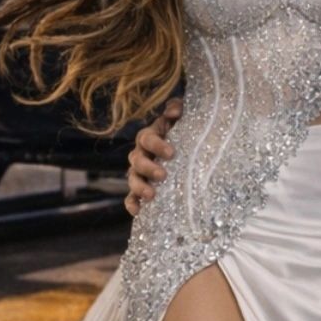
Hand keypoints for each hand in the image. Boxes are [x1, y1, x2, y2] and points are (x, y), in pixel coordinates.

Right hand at [125, 98, 182, 215]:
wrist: (190, 150)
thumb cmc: (185, 132)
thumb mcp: (183, 117)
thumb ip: (177, 109)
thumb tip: (174, 112)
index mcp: (150, 137)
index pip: (147, 138)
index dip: (156, 145)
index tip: (171, 153)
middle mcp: (141, 154)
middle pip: (137, 160)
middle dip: (148, 168)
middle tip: (162, 175)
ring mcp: (139, 173)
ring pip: (132, 178)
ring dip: (139, 187)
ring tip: (151, 195)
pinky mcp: (141, 189)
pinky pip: (131, 197)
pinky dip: (132, 203)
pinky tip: (138, 211)